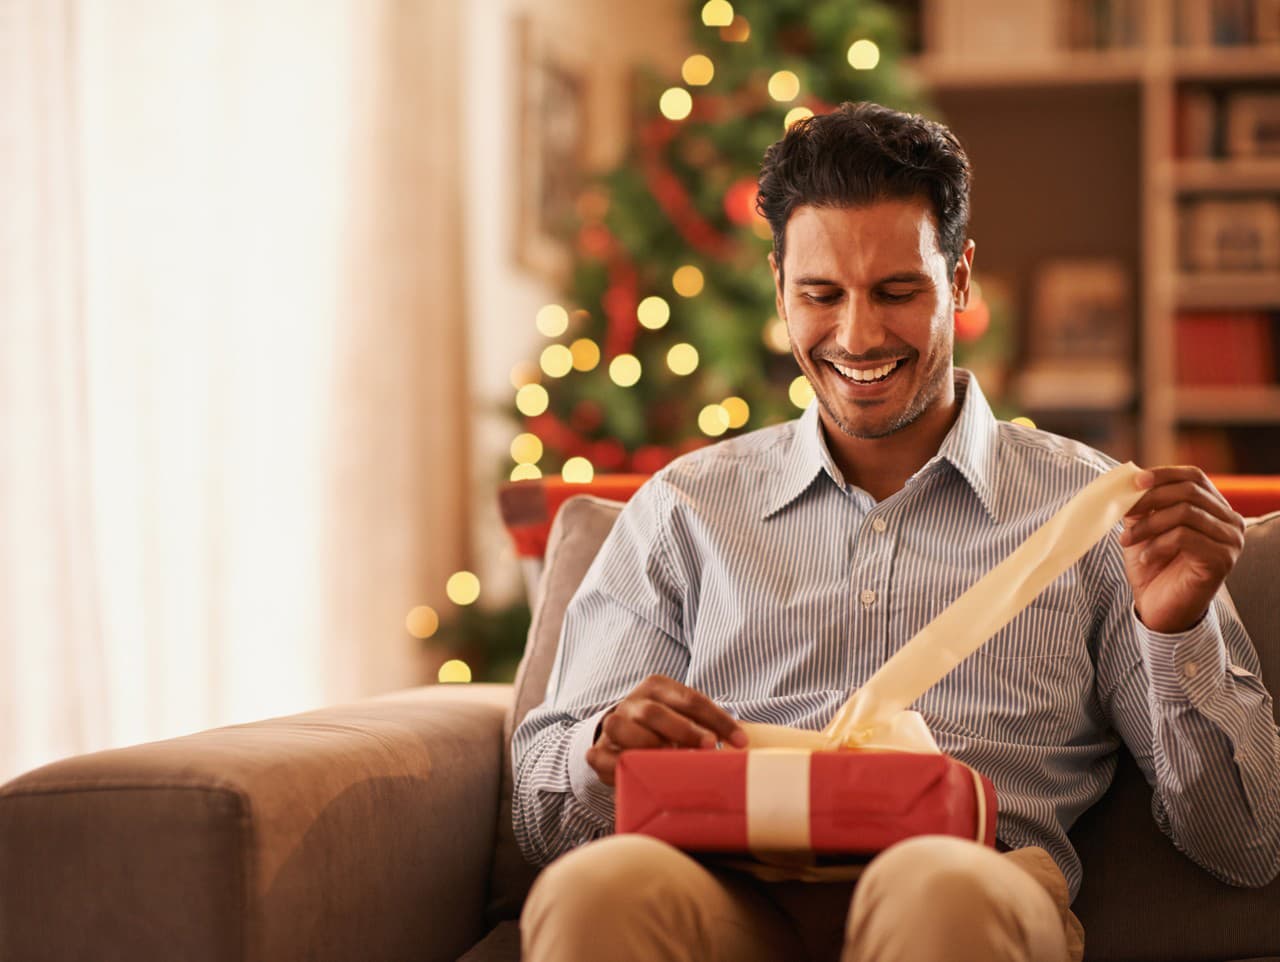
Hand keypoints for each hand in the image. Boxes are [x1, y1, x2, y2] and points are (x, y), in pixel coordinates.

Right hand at [586, 674, 747, 786]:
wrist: (621, 732)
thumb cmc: (664, 727)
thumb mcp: (684, 716)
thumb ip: (705, 725)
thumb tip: (739, 746)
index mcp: (657, 687)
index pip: (691, 699)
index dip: (718, 720)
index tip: (740, 742)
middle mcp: (633, 702)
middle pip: (655, 712)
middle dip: (684, 731)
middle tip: (708, 748)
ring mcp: (613, 725)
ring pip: (623, 729)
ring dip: (650, 747)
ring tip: (672, 764)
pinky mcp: (598, 751)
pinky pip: (602, 758)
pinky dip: (619, 767)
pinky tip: (639, 774)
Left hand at [1120, 466, 1244, 633]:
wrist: (1159, 609)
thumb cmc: (1152, 567)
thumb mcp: (1144, 527)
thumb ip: (1142, 503)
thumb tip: (1127, 478)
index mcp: (1215, 508)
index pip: (1194, 476)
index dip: (1164, 474)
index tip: (1134, 480)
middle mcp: (1230, 521)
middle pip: (1189, 491)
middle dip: (1150, 498)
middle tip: (1122, 510)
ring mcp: (1230, 540)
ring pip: (1185, 513)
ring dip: (1148, 525)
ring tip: (1126, 541)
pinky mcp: (1222, 559)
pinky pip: (1184, 537)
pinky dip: (1157, 545)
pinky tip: (1144, 558)